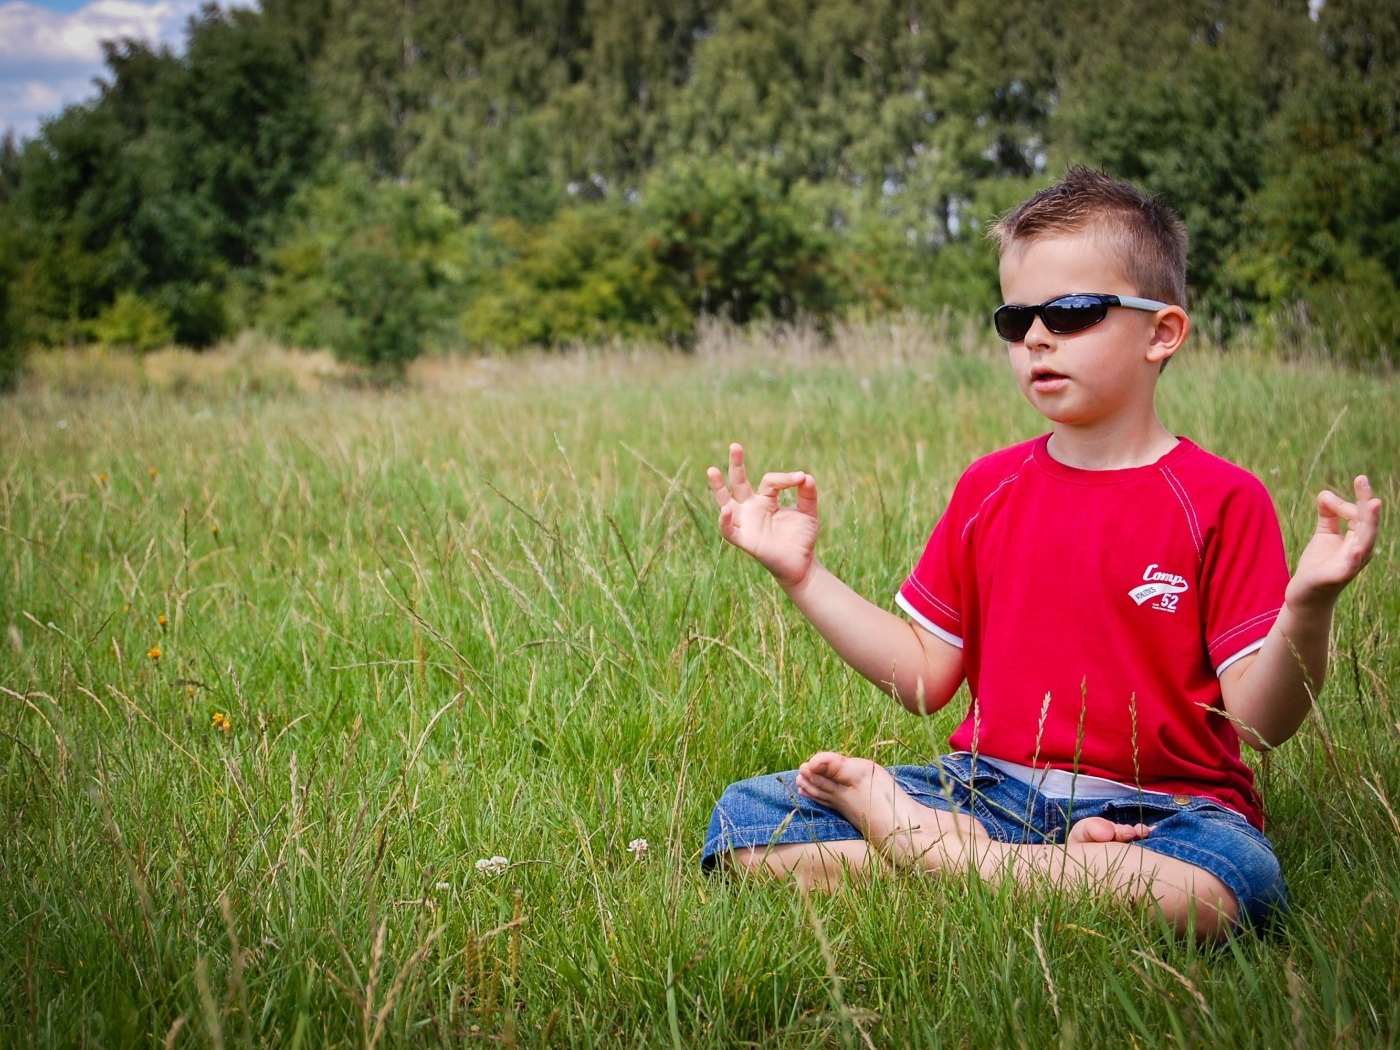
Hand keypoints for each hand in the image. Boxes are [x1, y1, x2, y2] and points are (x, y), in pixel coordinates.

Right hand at [706, 443, 818, 589]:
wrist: (802, 564)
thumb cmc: (801, 537)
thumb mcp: (808, 512)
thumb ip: (807, 494)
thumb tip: (806, 476)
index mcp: (765, 500)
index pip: (769, 481)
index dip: (785, 478)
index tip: (800, 479)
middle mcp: (751, 508)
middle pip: (738, 483)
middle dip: (736, 465)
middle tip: (735, 445)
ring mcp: (746, 523)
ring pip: (726, 503)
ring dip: (718, 488)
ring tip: (712, 470)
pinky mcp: (745, 540)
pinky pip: (729, 530)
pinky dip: (725, 521)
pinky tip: (725, 509)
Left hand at [1286, 475, 1382, 608]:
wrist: (1305, 594)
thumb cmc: (1318, 564)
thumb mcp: (1324, 534)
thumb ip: (1328, 514)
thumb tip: (1326, 493)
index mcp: (1358, 539)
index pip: (1360, 513)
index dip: (1345, 502)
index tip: (1327, 498)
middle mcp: (1360, 550)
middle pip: (1368, 523)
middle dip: (1366, 501)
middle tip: (1362, 479)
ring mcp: (1352, 564)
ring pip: (1365, 540)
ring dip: (1369, 522)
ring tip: (1373, 503)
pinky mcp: (1338, 576)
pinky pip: (1350, 566)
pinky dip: (1355, 556)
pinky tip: (1357, 548)